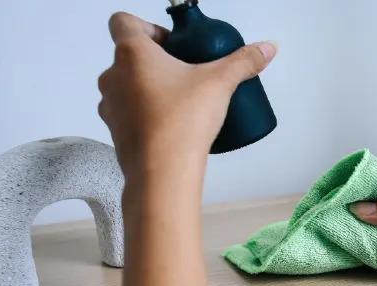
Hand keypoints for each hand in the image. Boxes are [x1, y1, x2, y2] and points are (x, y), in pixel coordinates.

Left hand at [97, 12, 276, 184]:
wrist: (162, 174)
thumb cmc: (183, 120)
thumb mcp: (219, 84)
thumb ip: (243, 62)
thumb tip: (267, 48)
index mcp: (130, 53)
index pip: (123, 21)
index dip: (148, 27)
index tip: (175, 45)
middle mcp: (112, 76)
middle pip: (129, 56)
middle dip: (157, 62)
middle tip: (187, 75)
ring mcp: (109, 107)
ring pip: (127, 86)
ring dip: (150, 89)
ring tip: (181, 104)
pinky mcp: (114, 133)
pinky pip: (129, 115)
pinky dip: (146, 115)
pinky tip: (172, 128)